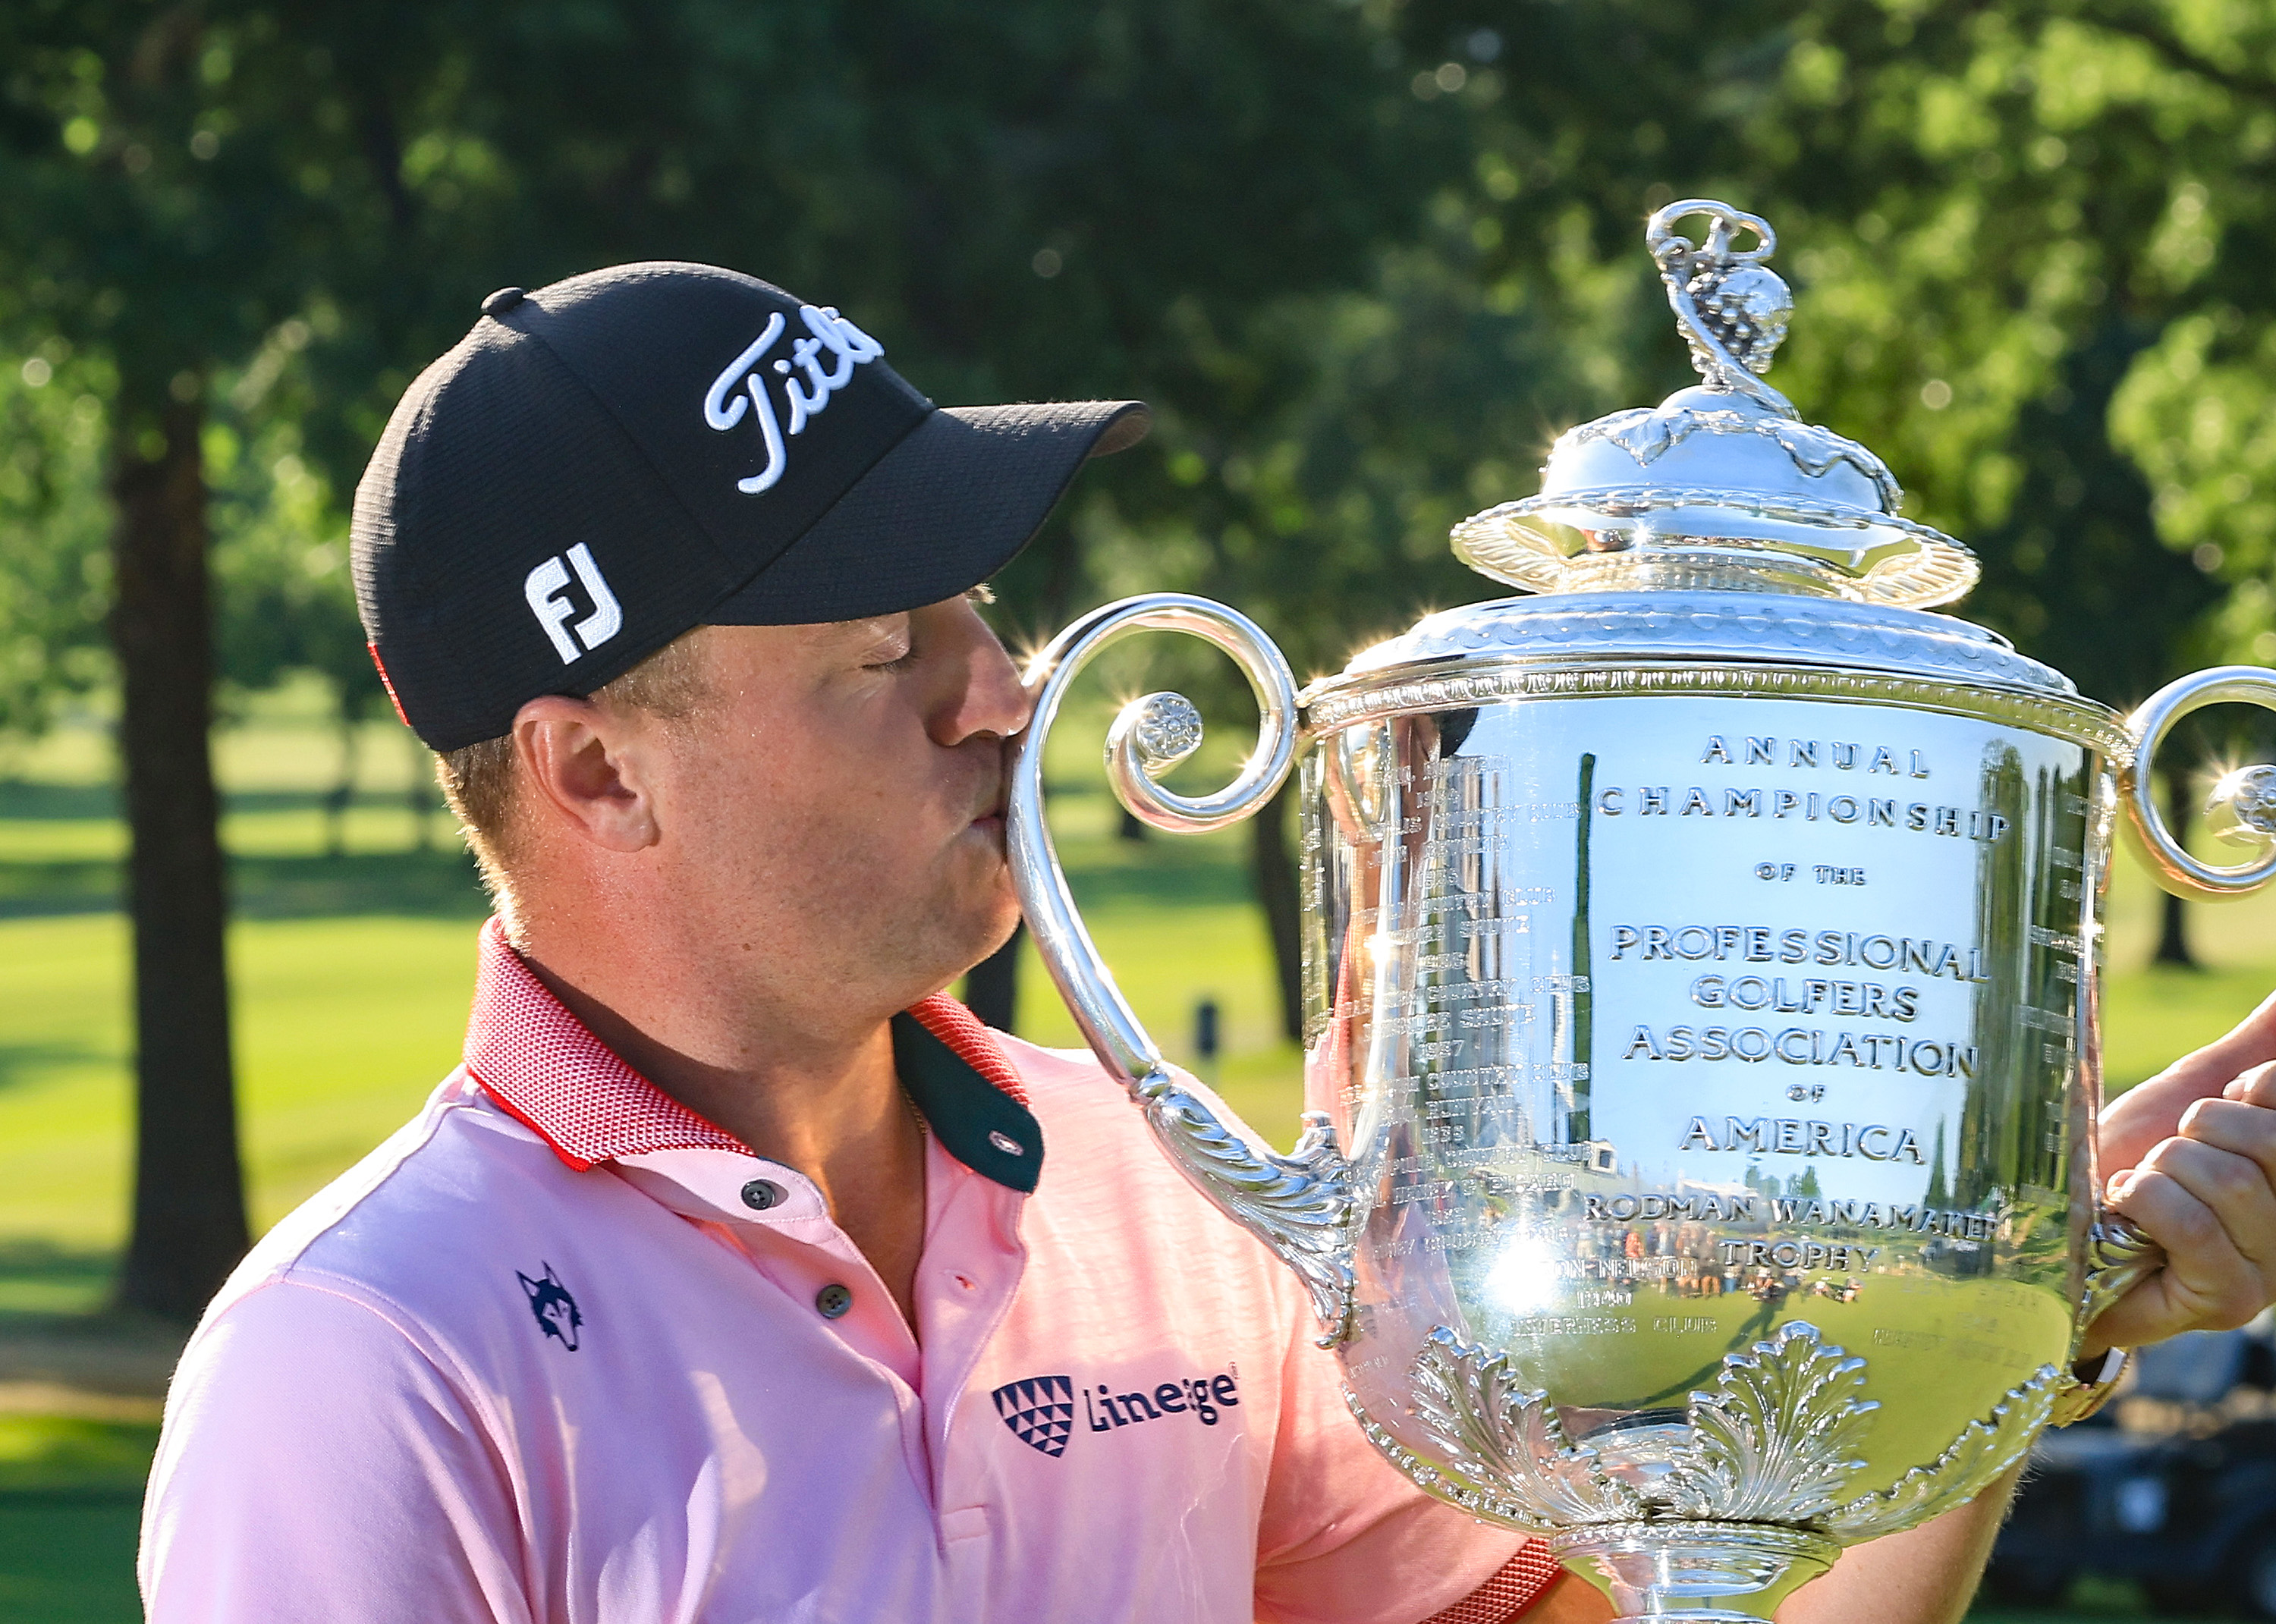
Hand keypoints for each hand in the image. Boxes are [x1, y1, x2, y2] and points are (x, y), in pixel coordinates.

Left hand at [2089, 989, 2275, 1352]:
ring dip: (2161, 1171)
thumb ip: (2252, 1048)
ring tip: (2141, 1189)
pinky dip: (2144, 1202)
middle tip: (2166, 1156)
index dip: (2246, 1090)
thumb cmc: (2126, 1161)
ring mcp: (2269, 1269)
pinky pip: (2193, 1227)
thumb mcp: (2190, 1091)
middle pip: (2268, 1140)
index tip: (2209, 1109)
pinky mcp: (2227, 1300)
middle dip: (2197, 1131)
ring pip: (2227, 1181)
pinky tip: (2127, 1213)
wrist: (2059, 1234)